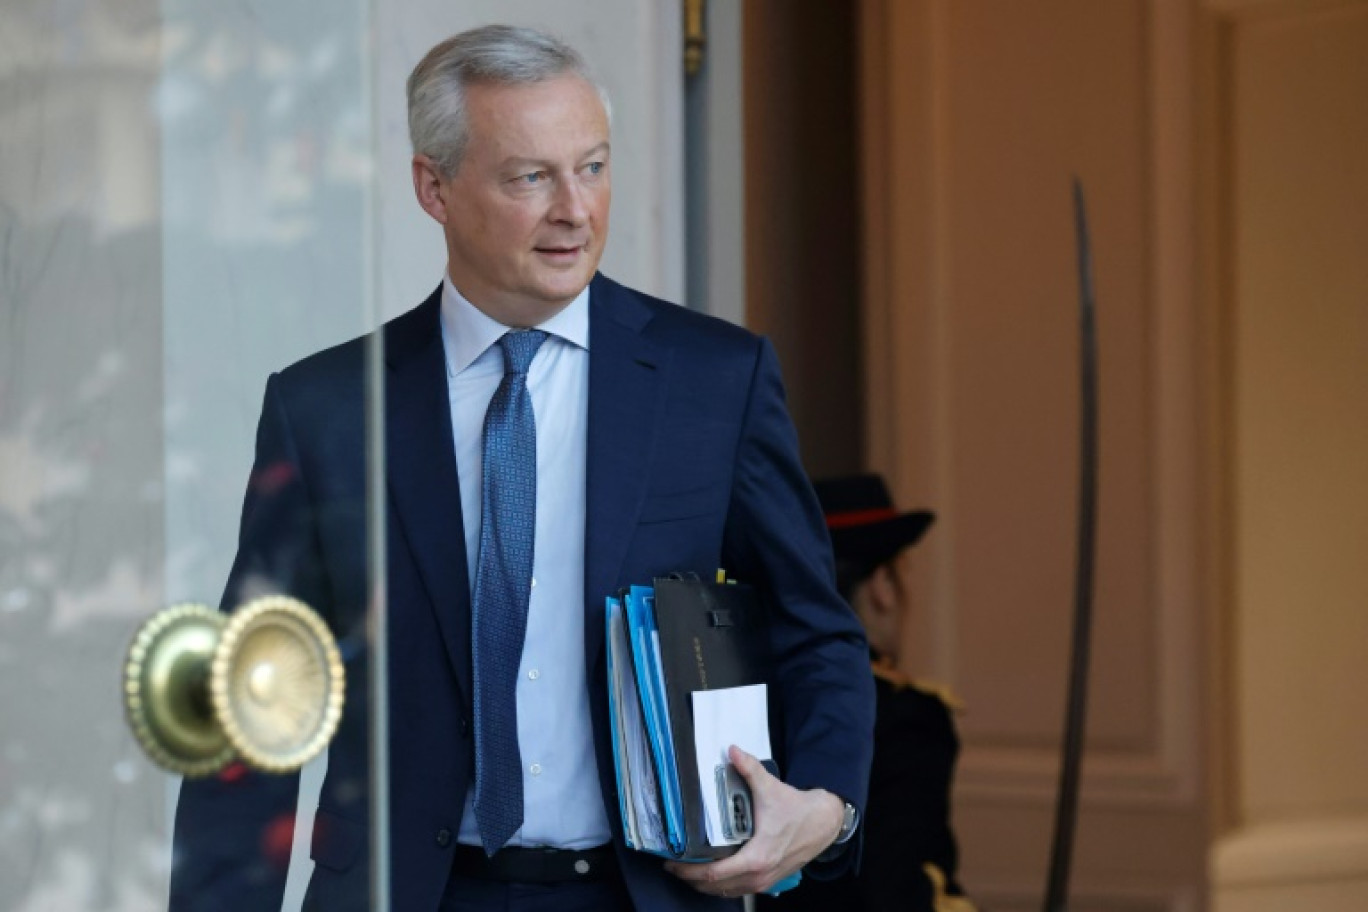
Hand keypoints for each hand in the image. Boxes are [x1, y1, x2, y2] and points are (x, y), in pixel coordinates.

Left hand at [664, 745, 844, 897]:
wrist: (823, 823)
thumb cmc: (797, 811)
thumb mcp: (771, 788)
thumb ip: (749, 769)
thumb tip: (732, 751)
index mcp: (756, 857)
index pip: (714, 873)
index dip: (689, 871)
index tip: (673, 864)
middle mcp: (759, 875)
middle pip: (715, 888)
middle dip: (691, 879)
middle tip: (674, 867)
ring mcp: (764, 881)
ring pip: (726, 892)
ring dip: (705, 885)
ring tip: (688, 871)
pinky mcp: (768, 881)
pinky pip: (738, 890)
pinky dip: (722, 886)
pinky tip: (713, 874)